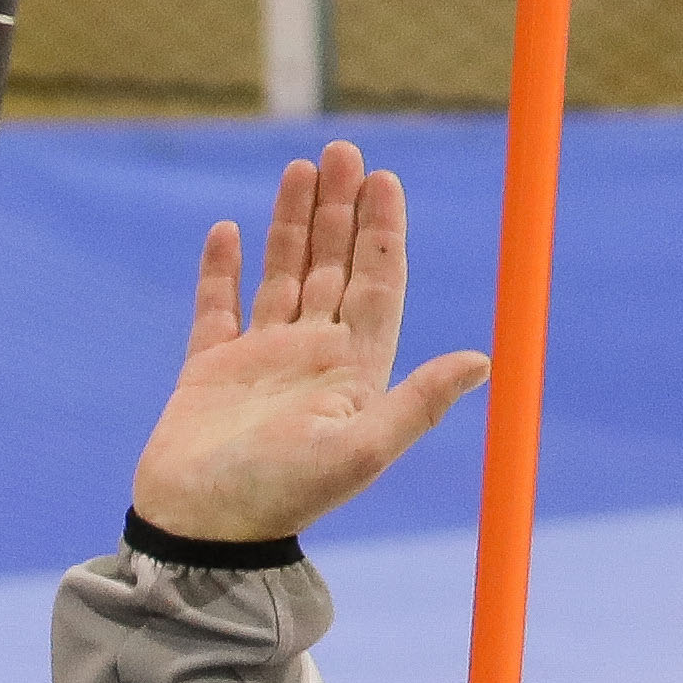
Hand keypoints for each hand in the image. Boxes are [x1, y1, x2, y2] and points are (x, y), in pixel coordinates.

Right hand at [129, 142, 486, 549]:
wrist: (199, 533)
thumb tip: (484, 359)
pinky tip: (228, 232)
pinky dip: (222, 269)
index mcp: (353, 371)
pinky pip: (217, 308)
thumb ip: (417, 402)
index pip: (376, 284)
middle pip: (332, 266)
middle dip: (340, 209)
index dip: (384, 232)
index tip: (386, 179)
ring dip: (291, 224)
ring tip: (299, 168)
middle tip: (343, 150)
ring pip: (282, 275)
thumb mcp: (359, 452)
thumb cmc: (279, 497)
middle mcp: (311, 357)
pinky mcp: (207, 372)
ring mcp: (259, 361)